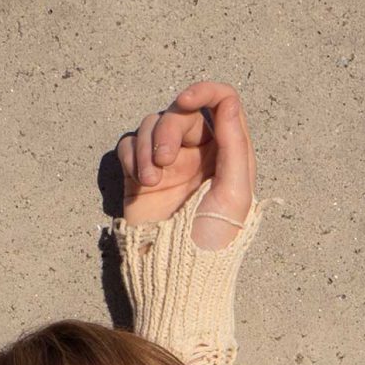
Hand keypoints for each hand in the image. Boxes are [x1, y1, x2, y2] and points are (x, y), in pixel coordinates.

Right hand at [115, 79, 254, 245]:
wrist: (176, 272)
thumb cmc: (212, 240)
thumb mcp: (235, 192)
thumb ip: (235, 144)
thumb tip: (226, 101)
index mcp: (227, 153)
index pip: (221, 102)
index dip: (203, 92)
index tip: (185, 100)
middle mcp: (198, 153)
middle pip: (180, 112)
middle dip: (168, 129)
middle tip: (163, 160)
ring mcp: (168, 163)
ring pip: (150, 124)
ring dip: (147, 147)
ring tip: (150, 181)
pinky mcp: (139, 174)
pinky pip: (129, 145)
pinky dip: (132, 158)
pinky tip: (140, 183)